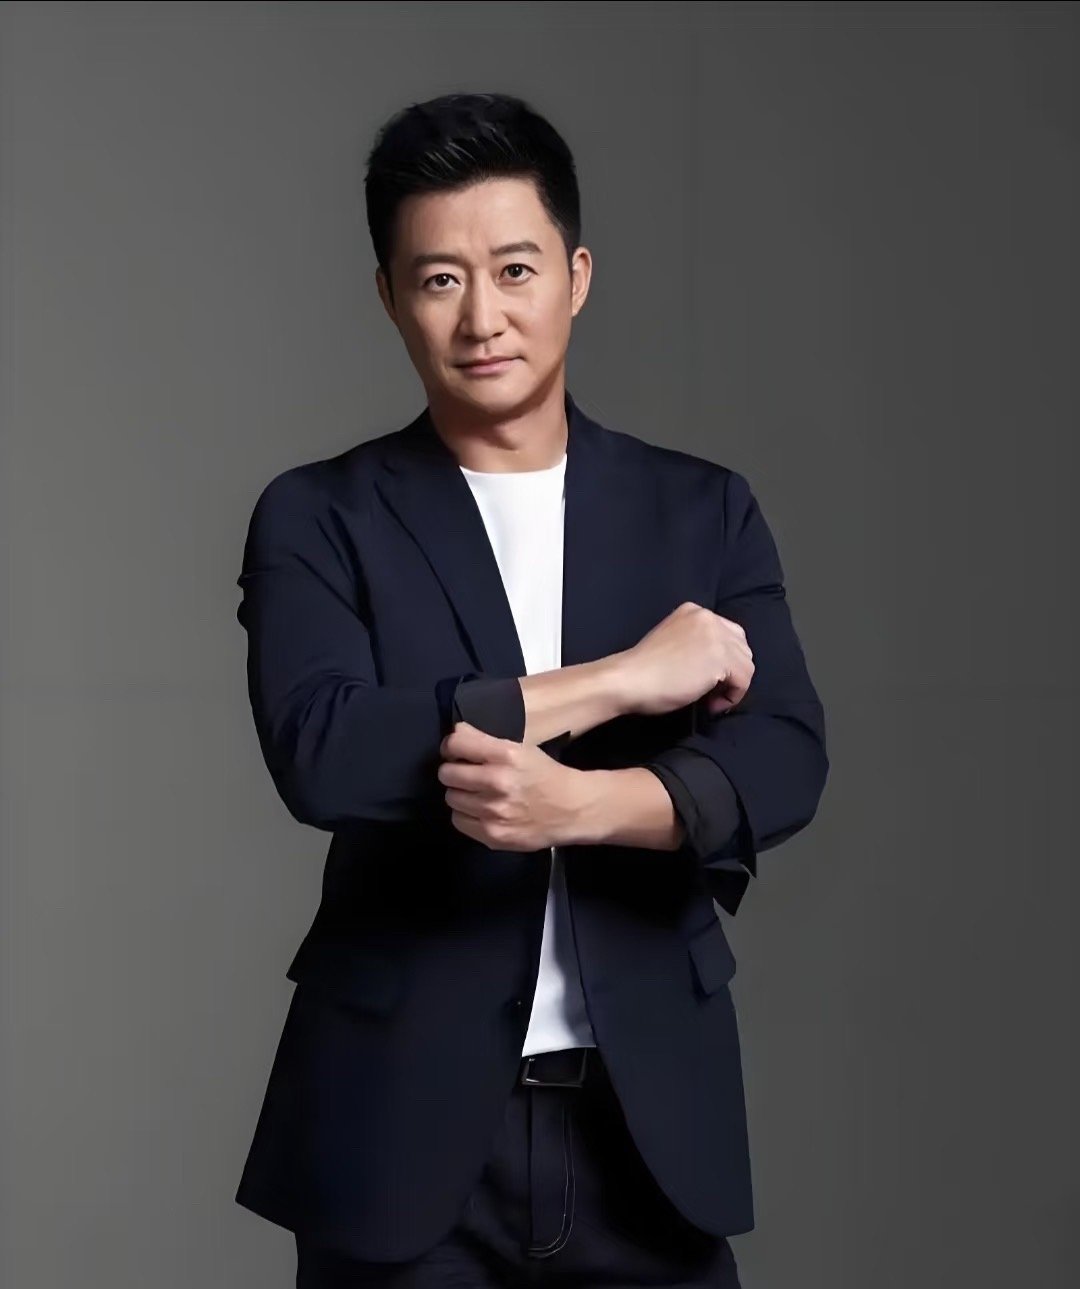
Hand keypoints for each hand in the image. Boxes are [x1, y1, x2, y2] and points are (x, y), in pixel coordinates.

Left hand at [437, 723, 586, 850]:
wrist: (573, 810)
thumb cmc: (545, 774)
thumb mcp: (520, 749)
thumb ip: (485, 741)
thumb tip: (454, 733)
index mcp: (506, 756)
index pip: (456, 744)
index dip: (451, 746)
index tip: (455, 752)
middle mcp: (497, 782)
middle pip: (447, 773)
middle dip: (453, 771)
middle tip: (466, 774)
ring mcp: (494, 812)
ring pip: (451, 798)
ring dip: (460, 794)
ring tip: (476, 793)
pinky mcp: (493, 835)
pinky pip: (459, 820)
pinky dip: (466, 814)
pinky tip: (481, 811)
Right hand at [618, 600, 753, 717]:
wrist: (629, 679)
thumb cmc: (643, 670)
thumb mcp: (673, 642)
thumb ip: (695, 644)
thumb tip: (716, 665)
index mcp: (694, 611)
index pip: (727, 634)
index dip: (723, 660)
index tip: (706, 679)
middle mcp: (708, 617)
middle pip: (741, 647)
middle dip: (731, 671)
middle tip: (710, 692)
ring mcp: (716, 636)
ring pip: (746, 664)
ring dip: (732, 686)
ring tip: (709, 700)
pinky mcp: (721, 658)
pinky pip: (743, 680)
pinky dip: (732, 696)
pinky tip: (711, 704)